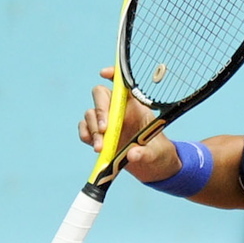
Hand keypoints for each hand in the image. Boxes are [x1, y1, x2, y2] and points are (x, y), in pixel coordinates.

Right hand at [78, 67, 180, 181]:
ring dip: (93, 129)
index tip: (104, 74)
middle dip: (100, 110)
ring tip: (101, 147)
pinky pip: (85, 130)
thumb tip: (132, 154)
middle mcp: (118, 110)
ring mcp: (107, 123)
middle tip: (105, 129)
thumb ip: (145, 153)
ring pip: (90, 114)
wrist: (153, 168)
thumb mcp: (156, 153)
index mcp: (134, 106)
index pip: (122, 84)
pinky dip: (86, 135)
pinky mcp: (99, 137)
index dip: (113, 75)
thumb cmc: (158, 153)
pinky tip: (94, 146)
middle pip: (100, 96)